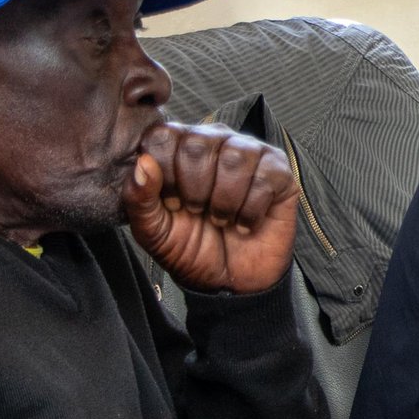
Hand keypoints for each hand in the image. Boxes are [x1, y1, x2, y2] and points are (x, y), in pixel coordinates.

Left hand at [123, 122, 299, 295]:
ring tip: (222, 219)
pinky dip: (250, 211)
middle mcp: (215, 141)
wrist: (230, 282)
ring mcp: (251, 152)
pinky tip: (245, 223)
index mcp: (178, 148)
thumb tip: (143, 163)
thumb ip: (138, 197)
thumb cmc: (190, 249)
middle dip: (194, 190)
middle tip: (198, 212)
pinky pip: (265, 178)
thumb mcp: (153, 230)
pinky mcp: (280, 171)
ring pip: (235, 158)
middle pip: (198, 144)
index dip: (163, 173)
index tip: (171, 202)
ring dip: (224, 201)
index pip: (163, 136)